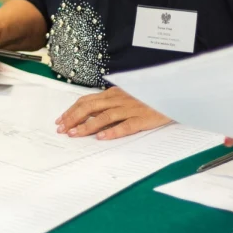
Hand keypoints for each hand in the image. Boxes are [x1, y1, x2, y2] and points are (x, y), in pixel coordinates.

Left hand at [56, 87, 170, 139]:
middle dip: (73, 118)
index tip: (60, 120)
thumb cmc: (147, 97)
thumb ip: (109, 103)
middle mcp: (118, 100)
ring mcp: (129, 109)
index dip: (71, 111)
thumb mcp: (125, 96)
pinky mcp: (141, 119)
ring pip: (104, 117)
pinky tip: (101, 138)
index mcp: (113, 94)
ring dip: (87, 126)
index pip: (86, 101)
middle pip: (90, 108)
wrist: (172, 95)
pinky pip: (125, 126)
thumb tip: (89, 112)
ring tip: (74, 134)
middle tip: (61, 130)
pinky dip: (112, 132)